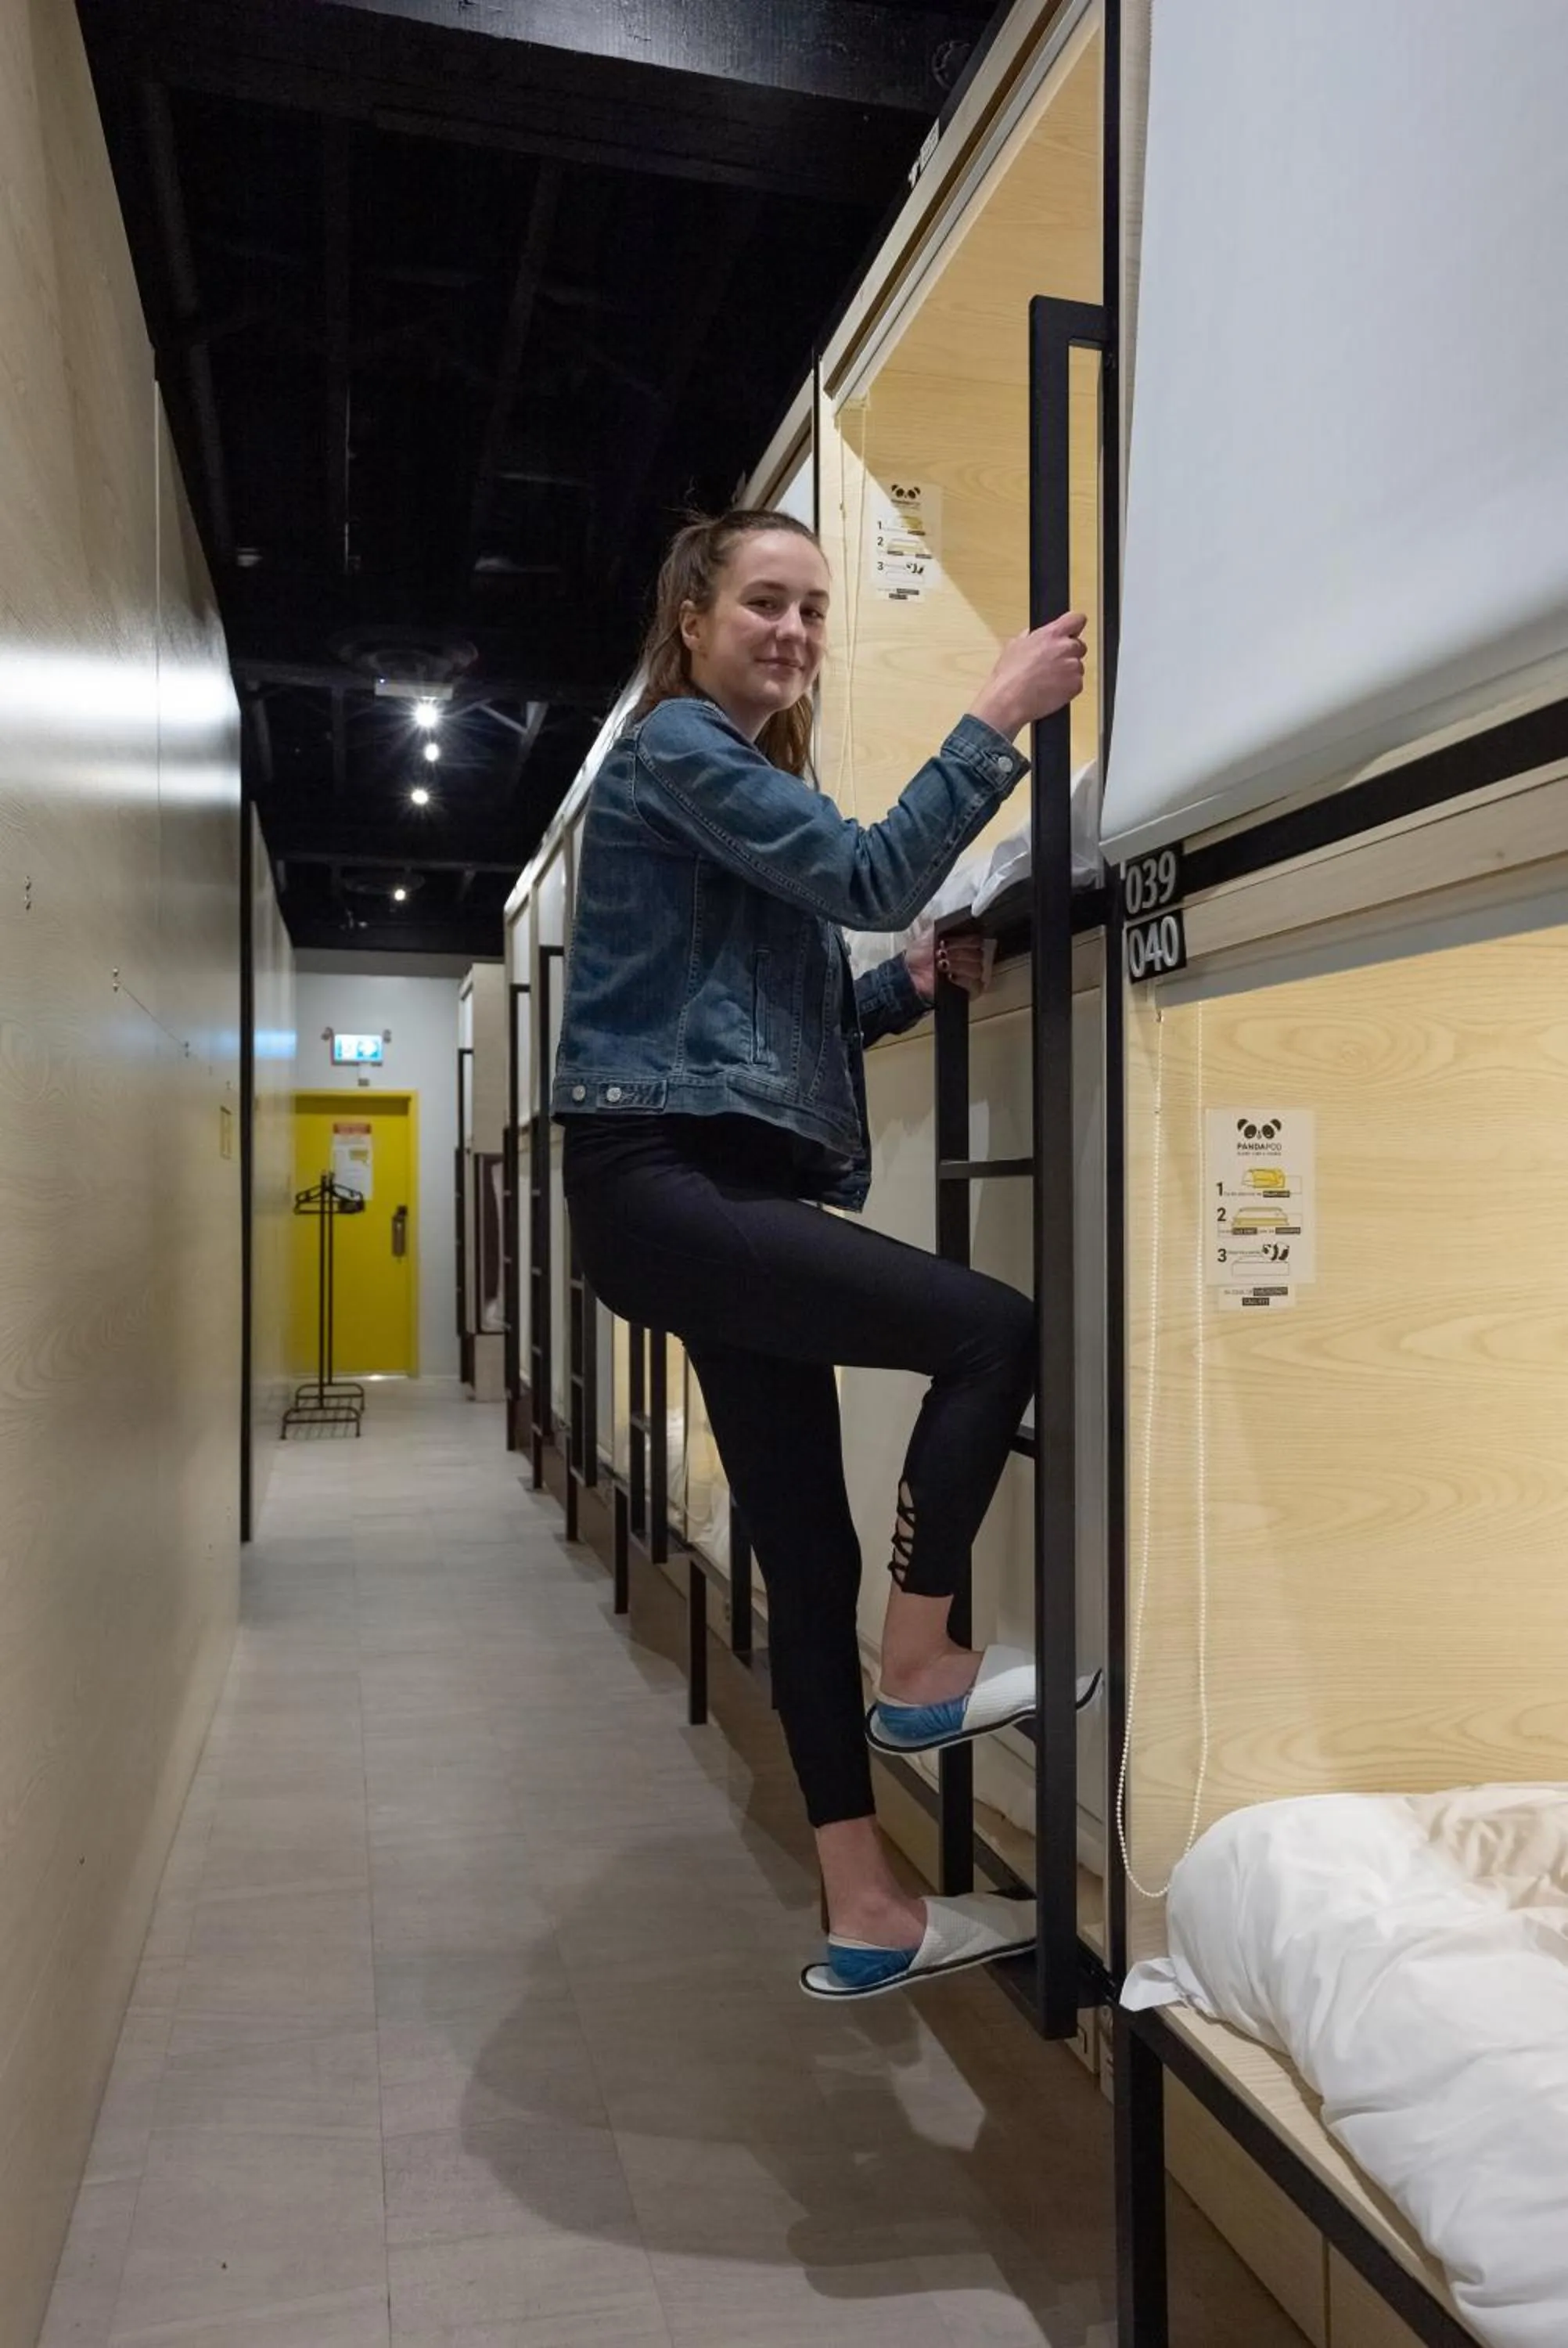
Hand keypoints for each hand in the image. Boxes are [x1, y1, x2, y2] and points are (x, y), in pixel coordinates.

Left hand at [905, 928, 992, 1004]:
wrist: (909, 973)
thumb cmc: (919, 954)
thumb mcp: (930, 934)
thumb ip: (945, 925)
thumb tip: (960, 919)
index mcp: (964, 943)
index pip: (977, 940)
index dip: (964, 940)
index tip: (946, 942)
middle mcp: (970, 958)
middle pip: (978, 954)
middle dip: (958, 953)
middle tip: (941, 954)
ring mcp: (970, 975)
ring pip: (977, 969)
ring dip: (958, 965)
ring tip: (942, 965)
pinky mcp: (967, 990)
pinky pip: (976, 985)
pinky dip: (963, 980)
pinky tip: (950, 976)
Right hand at [968, 611, 1087, 740]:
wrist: (1009, 700)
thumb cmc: (1009, 676)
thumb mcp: (1014, 646)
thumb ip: (1030, 637)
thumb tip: (1032, 635)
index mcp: (1051, 634)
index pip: (1077, 619)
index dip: (1075, 626)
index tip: (1072, 632)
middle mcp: (1065, 647)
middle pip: (1079, 646)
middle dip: (1069, 654)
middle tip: (1053, 665)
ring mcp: (1072, 666)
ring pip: (1078, 667)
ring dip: (1068, 673)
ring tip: (1048, 681)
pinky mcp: (1076, 685)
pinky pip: (1077, 684)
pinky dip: (1068, 689)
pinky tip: (1051, 690)